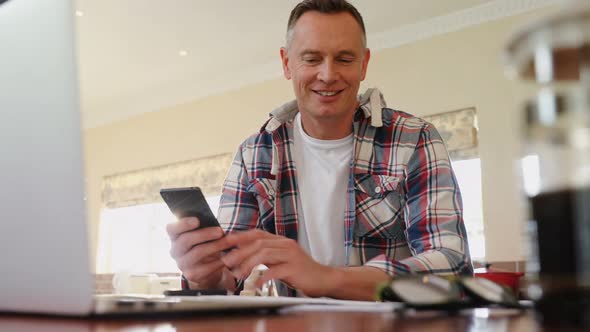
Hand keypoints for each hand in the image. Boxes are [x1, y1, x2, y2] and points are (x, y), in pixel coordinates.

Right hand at [166, 217, 232, 288]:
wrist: (206, 268)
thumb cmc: (204, 244)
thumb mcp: (202, 235)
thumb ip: (203, 227)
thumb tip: (214, 224)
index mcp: (175, 237)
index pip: (171, 229)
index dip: (183, 224)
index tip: (197, 220)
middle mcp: (175, 251)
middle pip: (186, 240)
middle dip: (205, 234)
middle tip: (220, 231)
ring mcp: (182, 264)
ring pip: (198, 252)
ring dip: (216, 245)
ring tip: (228, 241)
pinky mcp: (192, 275)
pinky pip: (206, 266)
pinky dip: (219, 260)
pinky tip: (228, 255)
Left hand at [220, 229, 336, 296]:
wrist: (323, 278)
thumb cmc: (300, 271)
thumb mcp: (281, 259)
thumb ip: (266, 254)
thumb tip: (245, 253)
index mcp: (281, 240)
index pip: (257, 234)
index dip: (240, 237)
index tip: (225, 242)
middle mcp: (285, 244)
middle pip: (258, 243)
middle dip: (239, 252)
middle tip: (226, 262)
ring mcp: (291, 255)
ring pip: (264, 254)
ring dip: (247, 264)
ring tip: (238, 274)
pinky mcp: (295, 268)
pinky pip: (275, 271)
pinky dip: (263, 276)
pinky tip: (256, 283)